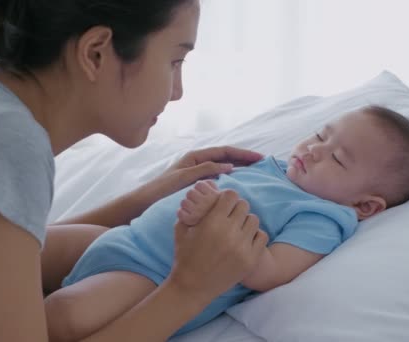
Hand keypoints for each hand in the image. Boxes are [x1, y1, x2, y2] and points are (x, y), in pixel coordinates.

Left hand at [137, 146, 263, 206]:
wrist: (146, 201)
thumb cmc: (161, 189)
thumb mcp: (183, 178)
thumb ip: (205, 170)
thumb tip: (228, 166)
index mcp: (195, 156)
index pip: (224, 151)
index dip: (242, 154)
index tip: (258, 158)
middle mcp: (198, 161)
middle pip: (226, 156)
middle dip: (244, 158)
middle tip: (262, 162)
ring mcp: (198, 171)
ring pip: (223, 166)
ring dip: (239, 166)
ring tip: (256, 170)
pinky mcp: (197, 182)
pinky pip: (218, 176)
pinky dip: (230, 176)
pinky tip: (239, 182)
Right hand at [168, 189, 268, 304]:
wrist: (192, 287)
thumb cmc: (185, 256)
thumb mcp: (181, 228)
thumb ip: (193, 209)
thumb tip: (203, 192)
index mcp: (212, 222)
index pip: (231, 195)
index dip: (226, 197)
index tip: (223, 204)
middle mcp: (230, 233)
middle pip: (244, 205)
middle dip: (235, 208)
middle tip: (230, 216)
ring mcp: (242, 247)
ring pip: (254, 220)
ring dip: (245, 221)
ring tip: (237, 229)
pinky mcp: (251, 260)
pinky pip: (262, 236)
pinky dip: (254, 236)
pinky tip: (244, 240)